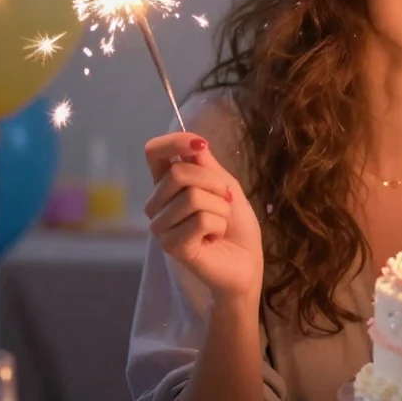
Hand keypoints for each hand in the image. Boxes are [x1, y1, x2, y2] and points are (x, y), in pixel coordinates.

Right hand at [144, 133, 262, 305]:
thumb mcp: (225, 185)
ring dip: (220, 208)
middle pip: (179, 173)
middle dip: (215, 183)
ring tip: (220, 224)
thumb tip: (194, 140)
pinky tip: (214, 238)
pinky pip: (201, 219)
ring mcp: (161, 226)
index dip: (175, 142)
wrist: (247, 260)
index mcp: (166, 185)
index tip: (201, 145)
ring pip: (192, 197)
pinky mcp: (171, 245)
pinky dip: (219, 225)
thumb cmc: (236, 224)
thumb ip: (206, 164)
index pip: (154, 153)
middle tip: (226, 202)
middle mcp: (156, 204)